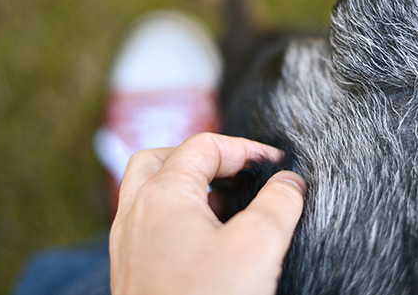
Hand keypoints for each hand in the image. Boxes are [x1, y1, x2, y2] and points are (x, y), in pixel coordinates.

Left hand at [110, 132, 306, 294]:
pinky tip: (207, 242)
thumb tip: (290, 182)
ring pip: (149, 191)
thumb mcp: (258, 246)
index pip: (203, 146)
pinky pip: (148, 223)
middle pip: (160, 159)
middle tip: (234, 172)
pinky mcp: (131, 271)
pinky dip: (176, 215)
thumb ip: (279, 203)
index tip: (275, 164)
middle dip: (200, 157)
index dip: (244, 148)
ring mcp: (128, 244)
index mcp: (162, 195)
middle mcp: (135, 213)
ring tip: (225, 206)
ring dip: (186, 186)